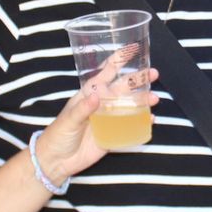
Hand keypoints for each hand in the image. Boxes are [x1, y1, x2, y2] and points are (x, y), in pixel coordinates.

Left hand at [35, 66, 159, 184]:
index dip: (117, 61)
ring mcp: (108, 119)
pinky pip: (130, 127)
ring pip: (129, 106)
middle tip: (153, 73)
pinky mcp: (112, 135)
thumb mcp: (68, 120)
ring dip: (142, 101)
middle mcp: (101, 104)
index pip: (105, 74)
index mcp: (89, 95)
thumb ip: (82, 109)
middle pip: (123, 88)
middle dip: (138, 80)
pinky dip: (141, 123)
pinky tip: (151, 120)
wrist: (57, 161)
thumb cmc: (58, 135)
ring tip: (154, 98)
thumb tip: (96, 96)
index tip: (130, 50)